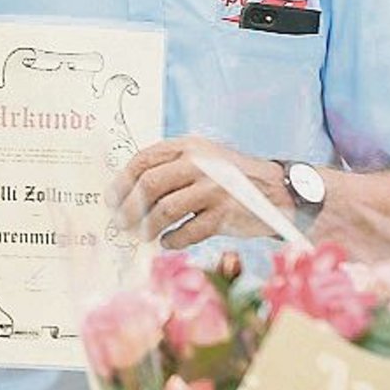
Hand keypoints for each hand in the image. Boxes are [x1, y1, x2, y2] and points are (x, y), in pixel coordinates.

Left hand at [107, 136, 285, 248]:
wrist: (278, 191)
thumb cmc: (229, 179)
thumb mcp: (201, 160)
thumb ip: (170, 169)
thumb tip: (126, 194)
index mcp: (189, 147)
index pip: (144, 160)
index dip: (122, 182)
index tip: (111, 199)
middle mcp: (200, 163)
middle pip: (150, 185)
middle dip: (129, 208)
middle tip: (122, 223)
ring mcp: (214, 188)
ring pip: (165, 210)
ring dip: (148, 226)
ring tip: (143, 235)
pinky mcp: (226, 214)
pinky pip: (188, 231)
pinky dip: (173, 240)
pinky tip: (168, 242)